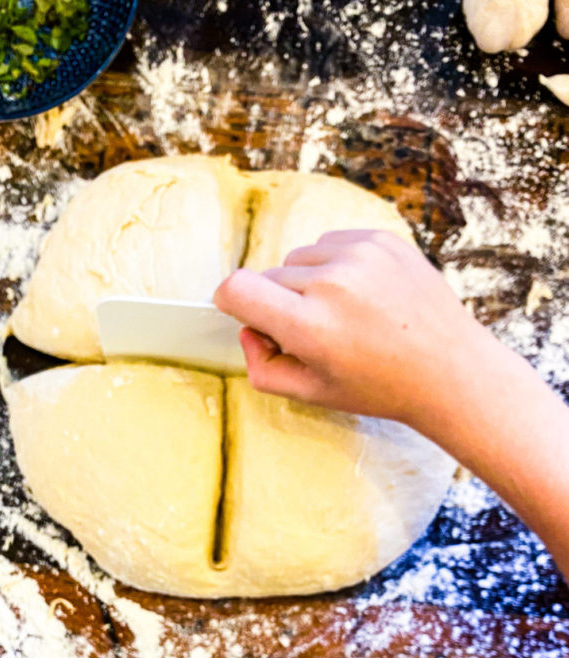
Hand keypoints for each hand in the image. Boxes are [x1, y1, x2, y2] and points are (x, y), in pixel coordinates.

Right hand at [213, 229, 496, 428]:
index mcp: (310, 326)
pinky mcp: (381, 240)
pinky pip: (331, 244)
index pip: (237, 288)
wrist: (450, 369)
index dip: (230, 300)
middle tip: (312, 332)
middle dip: (278, 302)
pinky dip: (335, 266)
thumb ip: (262, 366)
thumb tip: (249, 329)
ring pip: (299, 258)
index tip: (240, 310)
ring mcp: (360, 256)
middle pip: (268, 276)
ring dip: (307, 282)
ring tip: (341, 313)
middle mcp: (332, 284)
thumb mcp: (311, 393)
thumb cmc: (380, 386)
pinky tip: (360, 295)